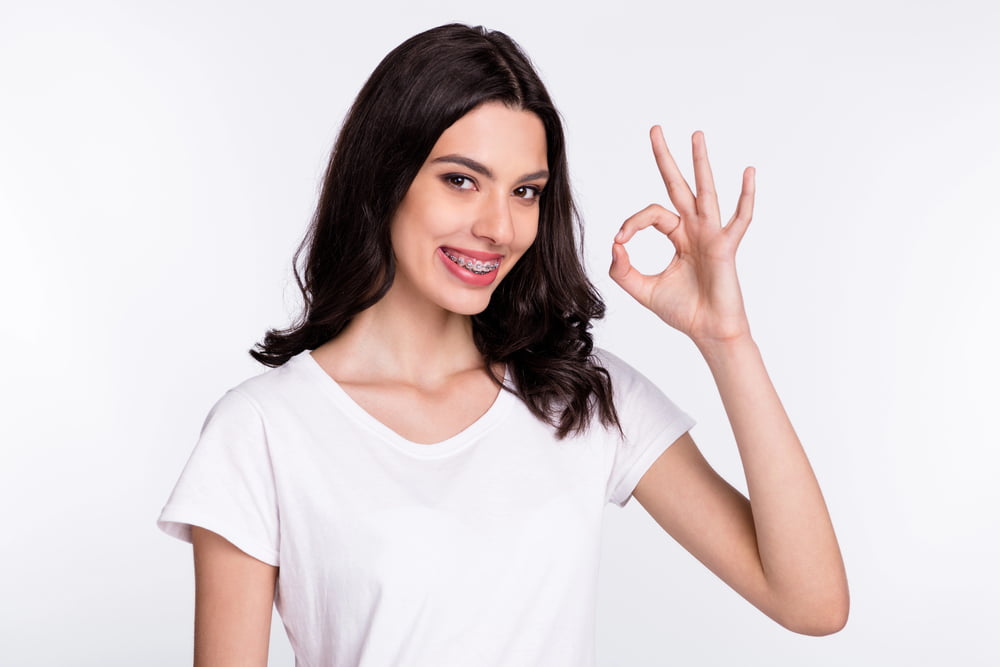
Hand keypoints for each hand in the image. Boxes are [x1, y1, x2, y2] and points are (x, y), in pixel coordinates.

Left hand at [610, 127, 755, 346]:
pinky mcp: (726, 247)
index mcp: (677, 236)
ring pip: (705, 192)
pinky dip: (745, 196)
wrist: (707, 331)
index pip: (651, 214)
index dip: (631, 223)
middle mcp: (695, 229)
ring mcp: (712, 235)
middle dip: (665, 158)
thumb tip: (614, 245)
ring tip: (696, 135)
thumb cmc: (682, 311)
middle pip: (678, 186)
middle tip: (655, 129)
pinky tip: (748, 172)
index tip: (620, 242)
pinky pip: (739, 218)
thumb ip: (622, 270)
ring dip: (700, 163)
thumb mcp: (642, 290)